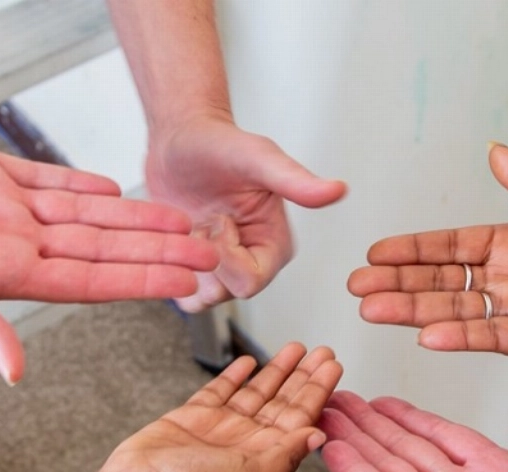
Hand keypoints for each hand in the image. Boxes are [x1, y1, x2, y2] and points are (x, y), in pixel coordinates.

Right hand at [0, 134, 219, 383]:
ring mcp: (3, 210)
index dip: (145, 279)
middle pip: (104, 249)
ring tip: (178, 219)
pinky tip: (113, 190)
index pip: (96, 280)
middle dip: (157, 250)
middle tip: (209, 250)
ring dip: (131, 218)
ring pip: (85, 214)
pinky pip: (44, 180)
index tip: (189, 280)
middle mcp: (16, 244)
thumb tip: (16, 371)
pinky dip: (80, 183)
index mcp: (10, 274)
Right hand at [94, 342, 342, 471]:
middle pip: (284, 402)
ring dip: (277, 371)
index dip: (319, 391)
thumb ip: (287, 455)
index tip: (334, 365)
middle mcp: (247, 444)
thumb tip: (319, 434)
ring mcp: (220, 430)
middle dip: (304, 376)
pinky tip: (249, 362)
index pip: (301, 418)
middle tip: (324, 349)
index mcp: (267, 459)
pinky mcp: (191, 419)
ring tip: (296, 348)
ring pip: (256, 393)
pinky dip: (235, 376)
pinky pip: (220, 392)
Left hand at [144, 113, 346, 311]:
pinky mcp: (195, 268)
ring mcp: (221, 267)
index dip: (227, 256)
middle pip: (227, 292)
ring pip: (203, 297)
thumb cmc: (221, 144)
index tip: (218, 219)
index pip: (252, 281)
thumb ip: (296, 180)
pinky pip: (183, 293)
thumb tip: (337, 190)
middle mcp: (252, 260)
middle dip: (204, 256)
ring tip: (188, 224)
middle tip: (200, 219)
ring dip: (185, 261)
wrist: (181, 138)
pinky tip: (174, 235)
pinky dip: (171, 269)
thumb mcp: (259, 158)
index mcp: (274, 244)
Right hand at [319, 392, 507, 471]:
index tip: (382, 400)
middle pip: (404, 452)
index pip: (443, 442)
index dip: (411, 420)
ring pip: (384, 466)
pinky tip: (325, 446)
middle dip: (370, 425)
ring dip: (353, 439)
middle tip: (338, 398)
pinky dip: (350, 470)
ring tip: (323, 411)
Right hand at [347, 143, 507, 356]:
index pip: (450, 247)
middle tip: (357, 289)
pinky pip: (492, 337)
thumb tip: (495, 153)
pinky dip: (461, 337)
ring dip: (414, 311)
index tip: (375, 253)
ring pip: (455, 311)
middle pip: (441, 282)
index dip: (412, 250)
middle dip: (398, 285)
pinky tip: (428, 336)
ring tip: (375, 311)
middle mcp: (505, 278)